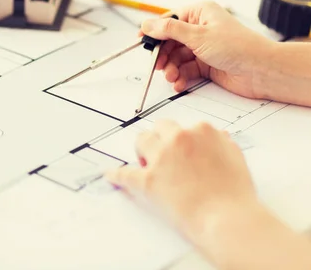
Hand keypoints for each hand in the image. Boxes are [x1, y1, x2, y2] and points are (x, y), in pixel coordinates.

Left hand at [105, 120, 257, 240]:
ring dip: (143, 151)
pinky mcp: (146, 180)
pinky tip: (111, 176)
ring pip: (141, 141)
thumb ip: (222, 143)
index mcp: (201, 131)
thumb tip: (216, 136)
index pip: (183, 128)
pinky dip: (116, 176)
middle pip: (159, 128)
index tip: (180, 152)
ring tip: (145, 163)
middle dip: (160, 139)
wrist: (227, 220)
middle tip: (163, 156)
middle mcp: (179, 139)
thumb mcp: (236, 158)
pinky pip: (124, 173)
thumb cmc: (235, 194)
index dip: (180, 141)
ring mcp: (161, 158)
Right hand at [138, 1, 274, 97]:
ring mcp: (203, 47)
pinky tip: (180, 83)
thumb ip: (169, 31)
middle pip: (170, 41)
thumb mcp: (198, 36)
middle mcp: (200, 29)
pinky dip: (181, 77)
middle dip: (163, 55)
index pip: (169, 20)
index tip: (142, 41)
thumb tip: (147, 24)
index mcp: (200, 13)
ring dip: (171, 69)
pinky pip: (185, 70)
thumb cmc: (237, 47)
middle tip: (158, 66)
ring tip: (172, 77)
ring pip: (176, 57)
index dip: (154, 31)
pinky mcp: (206, 64)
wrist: (261, 71)